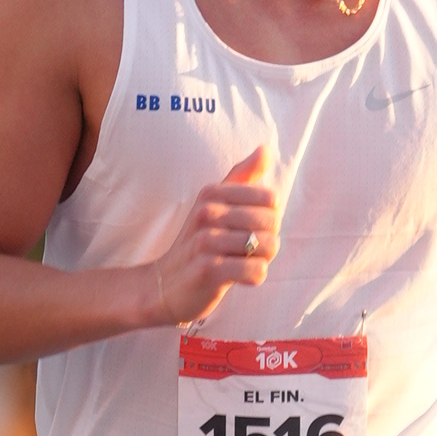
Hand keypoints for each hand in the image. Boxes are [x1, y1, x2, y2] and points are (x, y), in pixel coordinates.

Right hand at [144, 145, 280, 326]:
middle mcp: (208, 212)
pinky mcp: (209, 270)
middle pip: (271, 222)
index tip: (249, 229)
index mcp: (212, 193)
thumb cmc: (198, 243)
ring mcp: (206, 241)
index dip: (268, 218)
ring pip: (268, 246)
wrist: (164, 286)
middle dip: (268, 241)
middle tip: (247, 251)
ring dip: (262, 260)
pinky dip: (255, 277)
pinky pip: (256, 270)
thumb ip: (242, 177)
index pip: (270, 199)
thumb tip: (266, 148)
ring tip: (242, 263)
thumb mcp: (214, 205)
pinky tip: (239, 278)